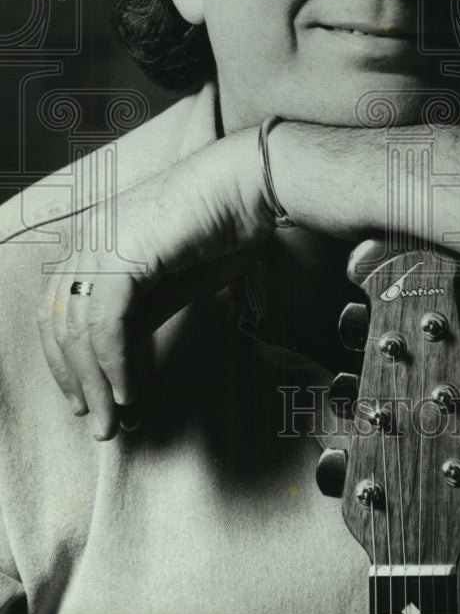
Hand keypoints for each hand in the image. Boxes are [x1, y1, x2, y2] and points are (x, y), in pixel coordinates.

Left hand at [36, 129, 273, 439]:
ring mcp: (100, 246)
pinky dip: (116, 364)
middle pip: (60, 326)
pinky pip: (108, 324)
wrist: (248, 188)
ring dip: (96, 384)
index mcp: (92, 242)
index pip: (58, 313)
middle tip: (100, 425)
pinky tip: (129, 391)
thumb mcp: (169, 284)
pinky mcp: (124, 256)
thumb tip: (119, 373)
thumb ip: (139, 318)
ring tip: (114, 420)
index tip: (87, 400)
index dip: (67, 363)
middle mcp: (86, 241)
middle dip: (77, 383)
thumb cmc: (219, 229)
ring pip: (79, 331)